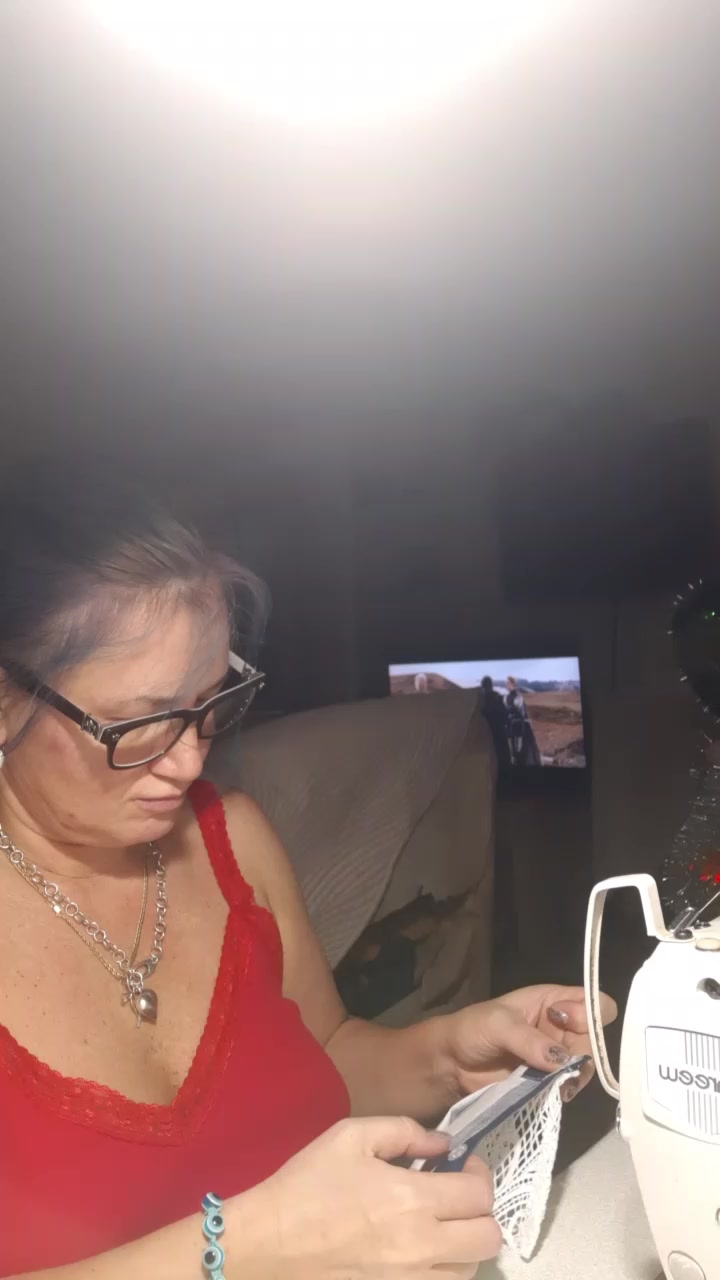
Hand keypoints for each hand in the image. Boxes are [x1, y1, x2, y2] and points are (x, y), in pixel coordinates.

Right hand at [232, 1115, 501, 1279]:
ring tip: (442, 1226)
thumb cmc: (308, 1184)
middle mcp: (421, 1247)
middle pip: (488, 1239)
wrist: (267, 1243)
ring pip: (470, 1271)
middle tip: (459, 1197)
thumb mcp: (351, 1136)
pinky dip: (442, 1272)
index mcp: (412, 1200)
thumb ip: (405, 1130)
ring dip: (465, 1245)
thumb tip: (444, 1143)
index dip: (480, 1174)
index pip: (479, 1194)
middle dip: (481, 1212)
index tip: (464, 1165)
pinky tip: (422, 1253)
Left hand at [441, 984, 617, 1101]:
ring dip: (575, 1074)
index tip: (564, 1020)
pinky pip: (569, 1085)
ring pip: (585, 1065)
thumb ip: (528, 1040)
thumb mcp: (498, 1025)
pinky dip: (566, 1089)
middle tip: (559, 1061)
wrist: (451, 1063)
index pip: (590, 1001)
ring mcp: (556, 1056)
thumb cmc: (472, 1029)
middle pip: (593, 1037)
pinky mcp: (548, 1081)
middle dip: (582, 1050)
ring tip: (556, 1081)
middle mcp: (560, 1027)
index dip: (586, 1012)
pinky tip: (555, 1093)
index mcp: (551, 1001)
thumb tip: (561, 1060)